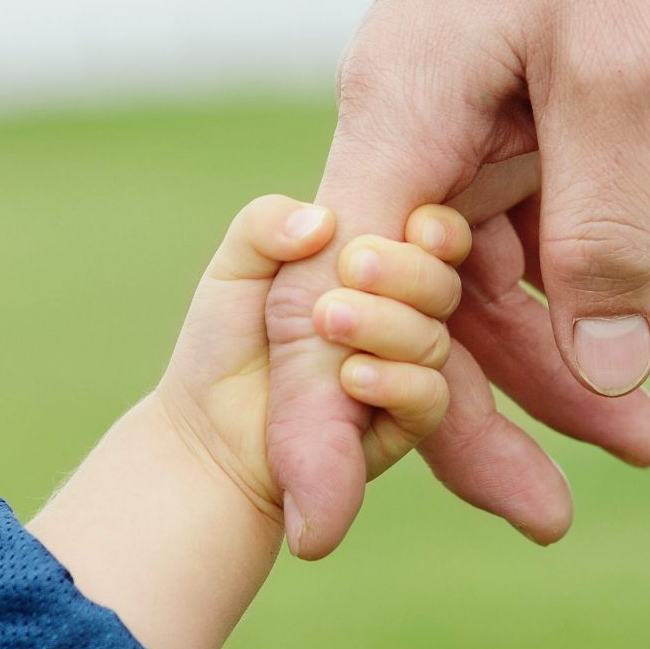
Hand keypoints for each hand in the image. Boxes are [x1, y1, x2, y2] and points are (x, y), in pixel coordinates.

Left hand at [159, 194, 475, 523]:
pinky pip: (428, 398)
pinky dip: (395, 382)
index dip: (437, 229)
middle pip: (441, 286)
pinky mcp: (400, 424)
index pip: (435, 238)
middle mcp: (400, 315)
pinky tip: (350, 376)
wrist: (209, 428)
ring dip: (387, 324)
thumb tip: (323, 220)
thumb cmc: (227, 340)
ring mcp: (403, 370)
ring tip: (326, 318)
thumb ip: (266, 223)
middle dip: (405, 270)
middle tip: (351, 267)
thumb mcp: (235, 267)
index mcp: (375, 268)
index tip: (414, 225)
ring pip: (433, 340)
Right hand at [265, 0, 649, 557]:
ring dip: (560, 350)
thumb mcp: (630, 76)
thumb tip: (594, 372)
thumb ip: (607, 231)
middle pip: (411, 307)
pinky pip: (530, 216)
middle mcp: (405, 121)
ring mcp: (457, 108)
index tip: (323, 529)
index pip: (334, 306)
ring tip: (649, 429)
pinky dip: (587, 274)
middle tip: (556, 517)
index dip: (324, 424)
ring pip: (480, 273)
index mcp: (397, 116)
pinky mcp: (511, 96)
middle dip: (474, 414)